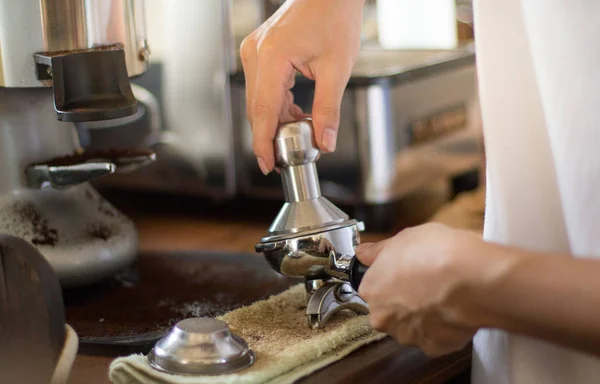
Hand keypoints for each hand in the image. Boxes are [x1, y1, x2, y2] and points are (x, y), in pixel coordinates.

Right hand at [240, 0, 364, 174]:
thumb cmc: (334, 17)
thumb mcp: (337, 68)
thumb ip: (328, 110)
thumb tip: (325, 141)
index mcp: (271, 57)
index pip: (263, 111)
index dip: (264, 143)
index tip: (268, 165)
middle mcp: (255, 54)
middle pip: (257, 109)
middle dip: (272, 137)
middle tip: (290, 156)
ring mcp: (254, 52)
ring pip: (259, 101)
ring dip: (277, 122)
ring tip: (300, 134)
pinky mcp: (259, 53)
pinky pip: (263, 89)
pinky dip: (278, 106)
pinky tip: (296, 114)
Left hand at [356, 223, 501, 355]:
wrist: (473, 278)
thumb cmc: (437, 253)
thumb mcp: (404, 237)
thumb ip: (379, 250)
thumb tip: (363, 253)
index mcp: (372, 289)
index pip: (373, 286)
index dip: (392, 277)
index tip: (406, 271)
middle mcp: (383, 316)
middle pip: (389, 310)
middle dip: (404, 299)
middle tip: (426, 283)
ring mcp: (408, 335)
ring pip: (411, 326)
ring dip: (422, 315)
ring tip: (444, 296)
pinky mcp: (434, 348)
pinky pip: (435, 337)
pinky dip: (443, 327)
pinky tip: (454, 310)